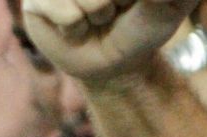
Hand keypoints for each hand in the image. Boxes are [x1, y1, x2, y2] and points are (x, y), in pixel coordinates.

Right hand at [21, 0, 198, 84]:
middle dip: (117, 1)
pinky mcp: (37, 1)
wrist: (109, 62)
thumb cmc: (140, 27)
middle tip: (114, 7)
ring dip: (98, 15)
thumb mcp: (169, 5)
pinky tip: (75, 27)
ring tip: (95, 17)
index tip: (130, 2)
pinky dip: (75, 28)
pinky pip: (67, 13)